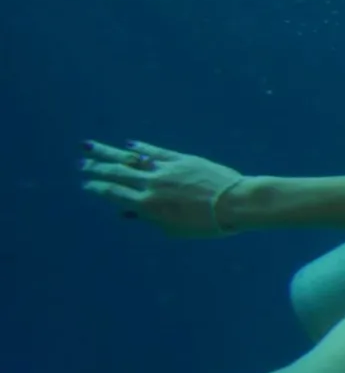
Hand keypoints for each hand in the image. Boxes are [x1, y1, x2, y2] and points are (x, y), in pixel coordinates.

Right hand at [81, 140, 247, 238]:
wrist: (235, 203)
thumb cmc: (206, 224)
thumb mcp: (174, 229)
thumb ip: (149, 219)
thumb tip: (127, 213)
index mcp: (147, 205)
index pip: (113, 194)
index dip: (98, 188)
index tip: (87, 185)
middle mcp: (151, 185)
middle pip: (116, 174)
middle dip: (96, 169)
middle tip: (81, 164)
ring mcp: (165, 169)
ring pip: (130, 158)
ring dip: (107, 152)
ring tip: (89, 147)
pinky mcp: (181, 159)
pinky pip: (155, 151)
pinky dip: (141, 147)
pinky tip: (129, 143)